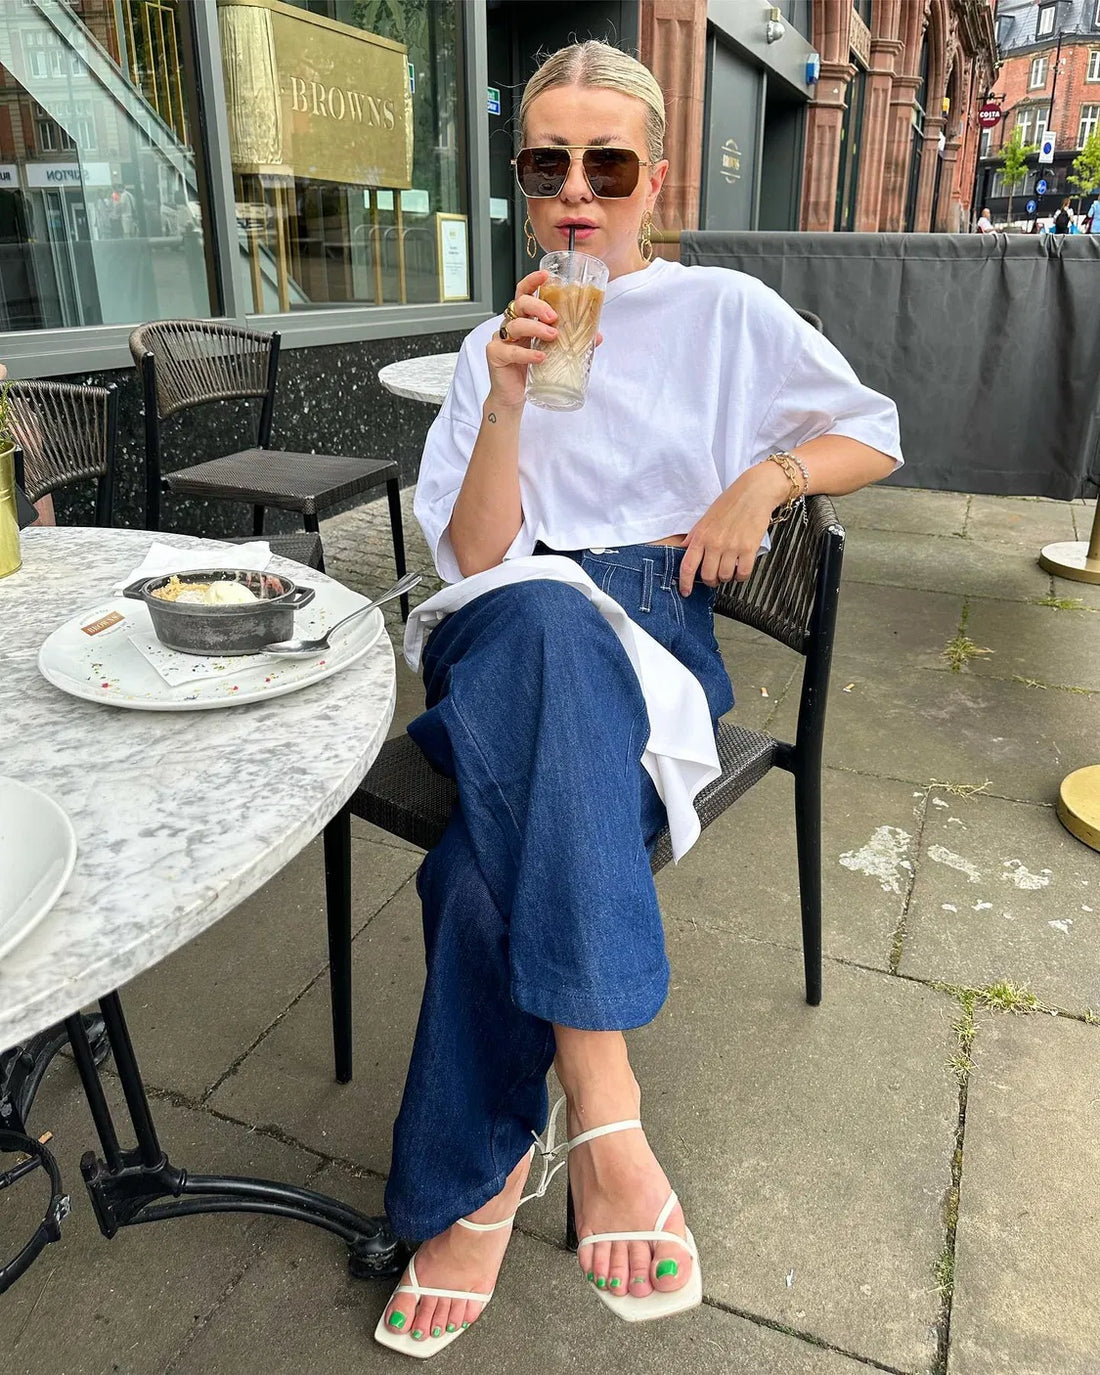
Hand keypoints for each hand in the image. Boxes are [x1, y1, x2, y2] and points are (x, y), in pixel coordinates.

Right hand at [485, 269, 557, 410]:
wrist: (514, 396)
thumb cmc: (531, 370)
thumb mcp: (553, 352)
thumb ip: (571, 342)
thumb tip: (597, 336)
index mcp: (524, 319)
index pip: (524, 293)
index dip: (533, 282)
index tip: (546, 276)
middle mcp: (511, 325)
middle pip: (519, 304)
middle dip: (538, 306)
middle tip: (554, 317)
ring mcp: (501, 339)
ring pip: (515, 325)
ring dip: (536, 328)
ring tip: (553, 336)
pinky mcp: (495, 354)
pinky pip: (510, 350)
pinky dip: (527, 353)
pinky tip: (540, 357)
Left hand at [678, 462, 791, 595]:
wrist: (754, 492)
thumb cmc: (730, 503)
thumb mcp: (705, 518)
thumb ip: (694, 537)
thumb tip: (683, 551)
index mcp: (701, 536)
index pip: (688, 566)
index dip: (685, 583)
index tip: (685, 592)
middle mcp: (715, 543)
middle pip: (707, 576)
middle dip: (710, 580)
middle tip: (715, 575)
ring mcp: (732, 547)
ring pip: (725, 577)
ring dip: (727, 577)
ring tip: (729, 567)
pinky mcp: (749, 548)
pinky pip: (743, 574)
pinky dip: (741, 576)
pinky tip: (740, 568)